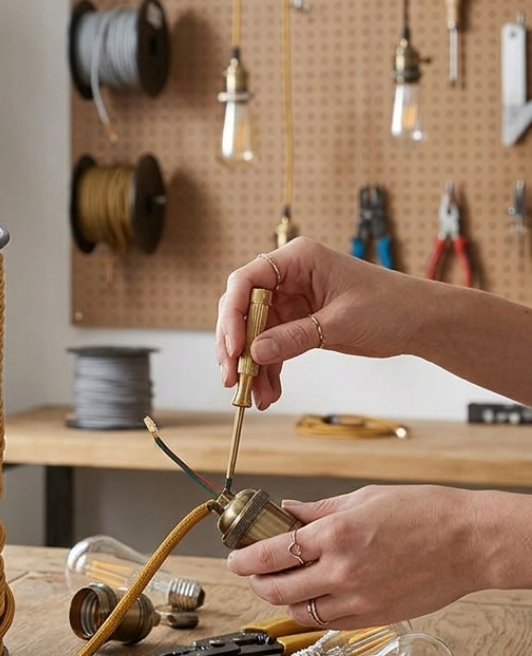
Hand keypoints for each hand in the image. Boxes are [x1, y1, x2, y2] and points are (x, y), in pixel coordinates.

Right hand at [215, 238, 419, 408]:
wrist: (421, 322)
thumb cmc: (391, 306)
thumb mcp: (341, 322)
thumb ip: (295, 337)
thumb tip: (255, 353)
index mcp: (297, 260)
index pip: (246, 281)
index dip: (233, 315)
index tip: (234, 348)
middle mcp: (287, 278)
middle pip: (242, 310)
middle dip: (236, 347)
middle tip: (234, 378)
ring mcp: (290, 301)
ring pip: (254, 334)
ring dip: (251, 366)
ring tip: (254, 395)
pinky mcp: (297, 323)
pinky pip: (272, 348)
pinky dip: (268, 371)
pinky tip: (269, 392)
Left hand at [225, 485, 505, 627]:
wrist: (471, 542)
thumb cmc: (423, 513)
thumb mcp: (362, 499)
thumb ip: (318, 510)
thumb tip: (286, 511)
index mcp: (335, 535)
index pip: (272, 553)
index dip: (244, 558)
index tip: (235, 557)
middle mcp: (342, 571)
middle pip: (276, 589)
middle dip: (255, 581)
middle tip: (252, 571)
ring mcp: (358, 599)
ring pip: (299, 611)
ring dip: (281, 599)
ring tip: (280, 584)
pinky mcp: (374, 617)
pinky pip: (328, 623)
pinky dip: (312, 612)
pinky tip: (311, 596)